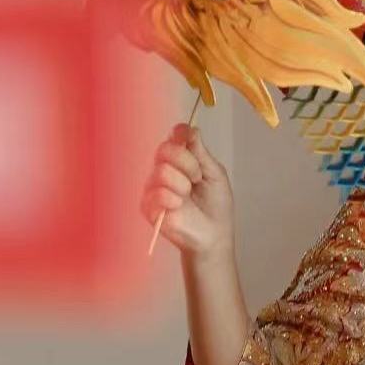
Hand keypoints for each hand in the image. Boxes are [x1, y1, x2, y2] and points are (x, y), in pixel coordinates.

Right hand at [140, 124, 233, 256]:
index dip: (180, 134)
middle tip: (198, 178)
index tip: (188, 138)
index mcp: (180, 160)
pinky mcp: (148, 205)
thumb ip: (201, 152)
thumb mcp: (215, 174)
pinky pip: (156, 192)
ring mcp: (154, 187)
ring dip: (183, 184)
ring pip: (162, 170)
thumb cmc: (216, 206)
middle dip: (187, 163)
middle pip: (165, 149)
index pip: (173, 137)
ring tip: (189, 197)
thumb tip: (190, 128)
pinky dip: (172, 199)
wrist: (213, 235)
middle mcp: (164, 169)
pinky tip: (179, 206)